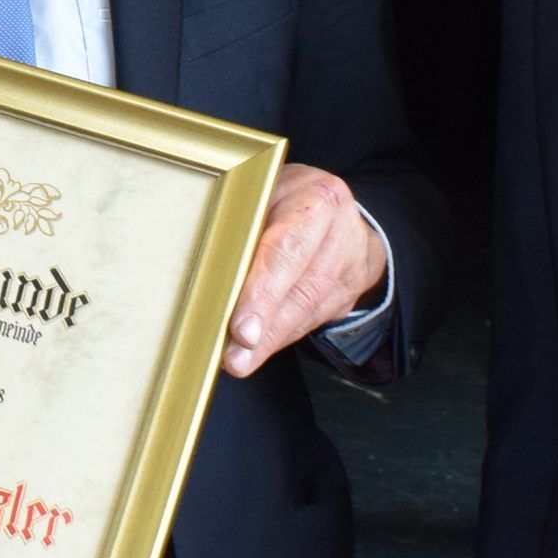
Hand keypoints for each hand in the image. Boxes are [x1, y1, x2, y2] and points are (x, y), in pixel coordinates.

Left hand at [224, 164, 387, 377]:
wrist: (337, 209)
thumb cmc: (282, 199)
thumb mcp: (262, 195)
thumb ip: (242, 228)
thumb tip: (204, 274)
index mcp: (318, 199)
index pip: (288, 250)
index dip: (263, 292)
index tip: (240, 328)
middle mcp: (343, 232)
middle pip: (303, 289)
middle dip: (266, 329)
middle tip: (235, 359)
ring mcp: (353, 265)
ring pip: (310, 311)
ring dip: (272, 340)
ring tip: (239, 361)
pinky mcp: (351, 293)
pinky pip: (315, 320)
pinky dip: (283, 336)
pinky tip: (259, 348)